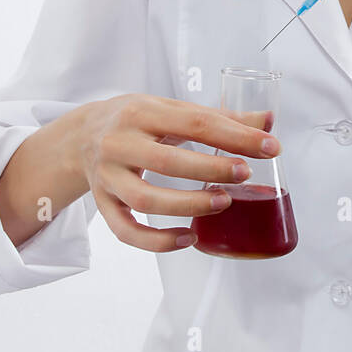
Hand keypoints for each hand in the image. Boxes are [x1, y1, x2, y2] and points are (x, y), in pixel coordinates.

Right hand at [76, 94, 280, 250]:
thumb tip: (268, 122)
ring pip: (145, 200)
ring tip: (224, 202)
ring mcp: (107, 177)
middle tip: (245, 174)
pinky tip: (189, 238)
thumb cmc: (138, 121)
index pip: (194, 122)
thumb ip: (219, 118)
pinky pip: (126, 231)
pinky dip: (157, 242)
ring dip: (188, 205)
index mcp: (142, 112)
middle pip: (167, 161)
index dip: (235, 136)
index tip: (270, 147)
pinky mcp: (103, 204)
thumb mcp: (172, 109)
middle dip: (211, 168)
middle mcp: (119, 143)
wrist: (81, 134)